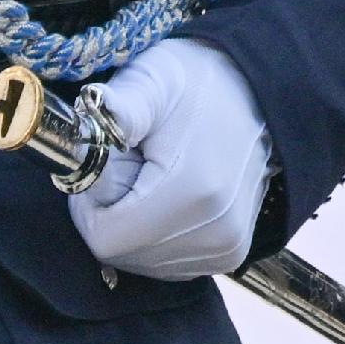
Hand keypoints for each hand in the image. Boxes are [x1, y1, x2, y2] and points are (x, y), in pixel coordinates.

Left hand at [66, 37, 271, 279]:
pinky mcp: (229, 254)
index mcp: (192, 191)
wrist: (258, 93)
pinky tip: (172, 197)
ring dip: (133, 224)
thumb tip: (86, 122)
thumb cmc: (199, 83)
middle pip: (122, 251)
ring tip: (157, 177)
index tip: (111, 164)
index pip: (104, 237)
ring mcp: (226, 246)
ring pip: (141, 261)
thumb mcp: (155, 80)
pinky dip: (154, 236)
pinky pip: (165, 264)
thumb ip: (119, 107)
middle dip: (113, 211)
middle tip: (136, 164)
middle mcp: (216, 230)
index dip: (91, 202)